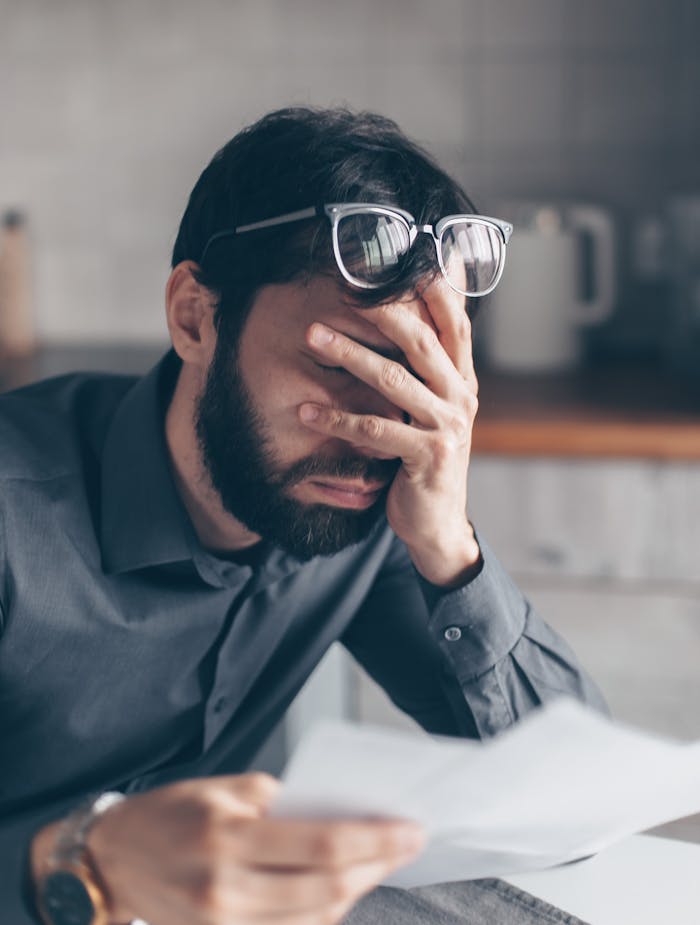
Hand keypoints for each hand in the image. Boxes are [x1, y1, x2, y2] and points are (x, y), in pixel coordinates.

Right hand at [32, 774, 423, 924]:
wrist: (110, 861)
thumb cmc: (170, 813)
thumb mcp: (223, 788)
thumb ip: (279, 803)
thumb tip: (336, 813)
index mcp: (227, 837)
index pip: (322, 845)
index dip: (375, 839)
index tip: (411, 829)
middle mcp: (227, 889)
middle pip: (327, 887)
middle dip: (378, 865)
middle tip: (409, 843)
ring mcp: (224, 924)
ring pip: (315, 917)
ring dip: (356, 889)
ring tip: (381, 860)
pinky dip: (323, 911)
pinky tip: (341, 887)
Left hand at [300, 275, 480, 586]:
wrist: (438, 520)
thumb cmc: (428, 454)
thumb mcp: (435, 406)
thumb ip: (429, 365)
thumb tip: (418, 328)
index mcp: (462, 378)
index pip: (455, 321)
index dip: (432, 287)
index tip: (398, 258)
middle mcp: (460, 397)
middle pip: (421, 342)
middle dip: (381, 311)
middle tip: (342, 289)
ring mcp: (446, 427)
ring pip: (395, 381)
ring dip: (349, 355)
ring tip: (313, 337)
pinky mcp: (426, 457)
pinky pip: (376, 430)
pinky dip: (338, 419)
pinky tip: (306, 409)